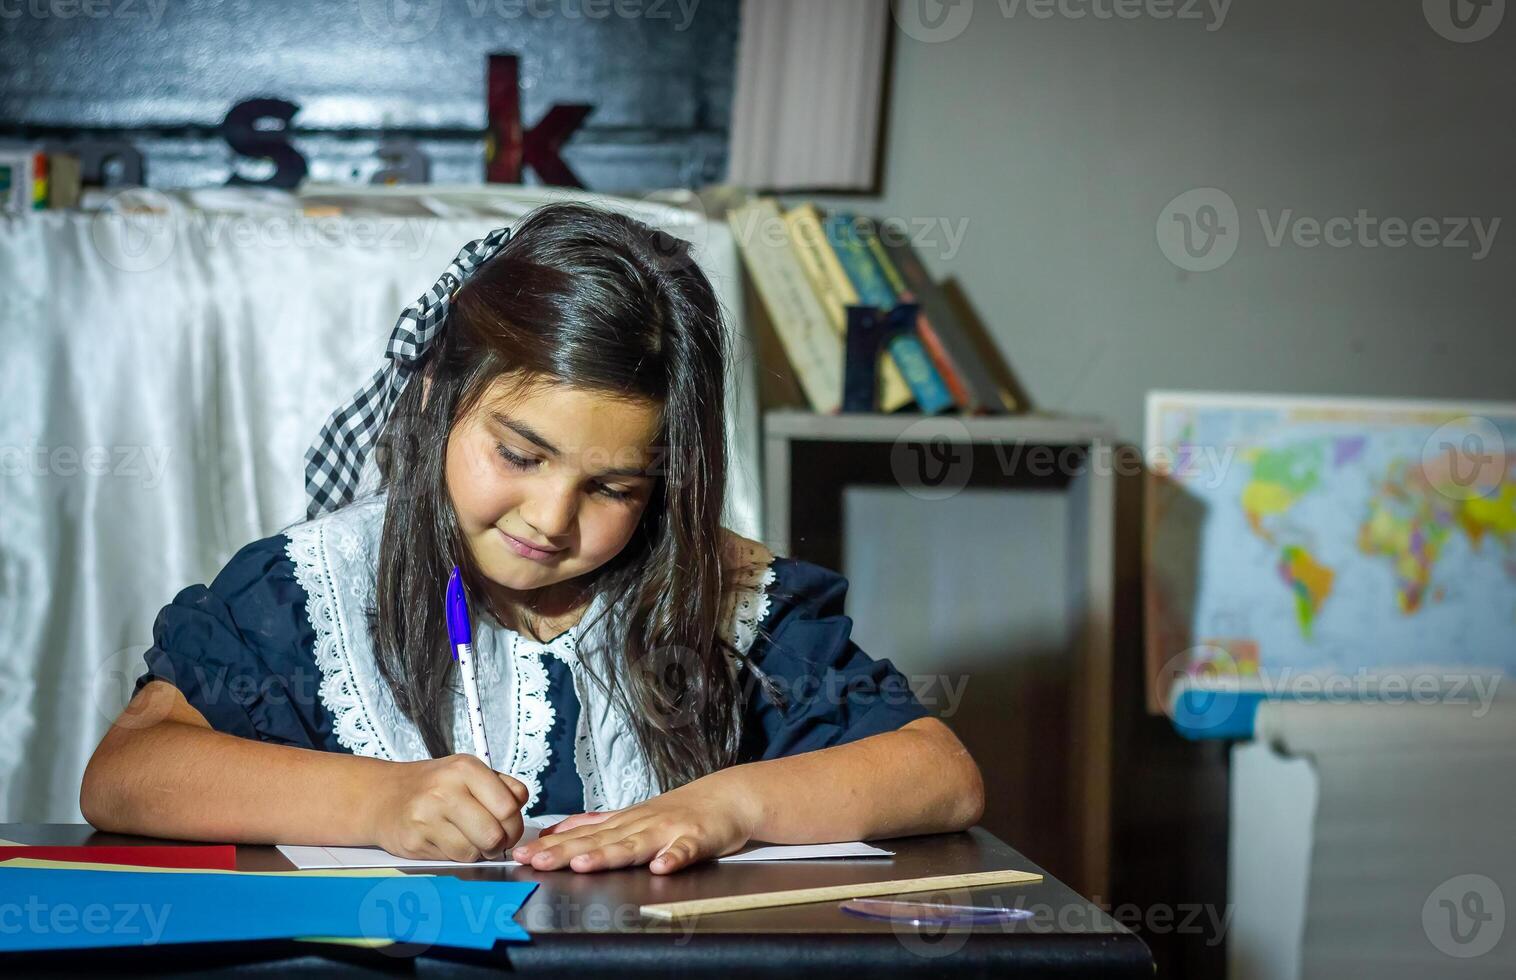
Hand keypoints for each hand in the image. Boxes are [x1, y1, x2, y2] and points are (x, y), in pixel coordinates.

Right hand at [365, 754, 527, 862]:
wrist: (383, 795)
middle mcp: (445, 790)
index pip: (508, 807)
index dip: (515, 824)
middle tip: (494, 840)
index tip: (509, 827)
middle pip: (493, 834)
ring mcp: (427, 817)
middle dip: (500, 843)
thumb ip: (501, 785)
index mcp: (465, 768)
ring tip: (470, 839)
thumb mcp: (467, 771)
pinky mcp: (414, 841)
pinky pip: (452, 860)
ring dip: (478, 852)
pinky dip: (457, 856)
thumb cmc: (432, 785)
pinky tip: (449, 841)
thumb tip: (521, 803)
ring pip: (473, 852)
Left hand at [510, 772, 757, 873]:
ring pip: (634, 844)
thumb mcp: (634, 815)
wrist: (727, 797)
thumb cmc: (681, 811)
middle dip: (565, 852)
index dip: (551, 846)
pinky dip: (673, 858)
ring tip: (583, 864)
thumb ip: (598, 824)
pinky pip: (684, 851)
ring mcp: (668, 831)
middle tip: (535, 861)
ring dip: (608, 854)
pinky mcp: (696, 839)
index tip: (522, 854)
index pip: (581, 836)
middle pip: (598, 841)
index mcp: (624, 823)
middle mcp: (640, 825)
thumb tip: (559, 829)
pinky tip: (661, 867)